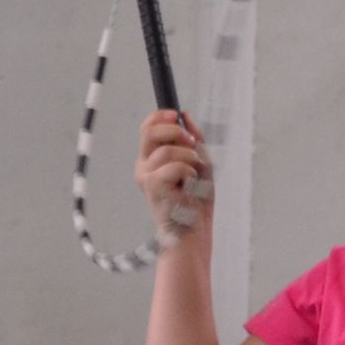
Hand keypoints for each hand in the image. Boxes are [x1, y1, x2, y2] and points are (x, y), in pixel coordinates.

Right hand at [134, 109, 209, 234]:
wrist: (194, 229)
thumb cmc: (196, 201)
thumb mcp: (200, 164)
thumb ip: (194, 141)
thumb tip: (186, 115)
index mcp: (151, 159)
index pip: (147, 128)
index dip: (160, 117)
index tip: (177, 115)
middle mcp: (144, 166)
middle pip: (150, 132)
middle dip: (175, 132)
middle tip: (192, 144)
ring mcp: (145, 176)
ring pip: (168, 150)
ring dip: (190, 158)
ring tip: (195, 175)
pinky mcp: (152, 186)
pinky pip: (175, 166)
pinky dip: (190, 173)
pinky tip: (189, 187)